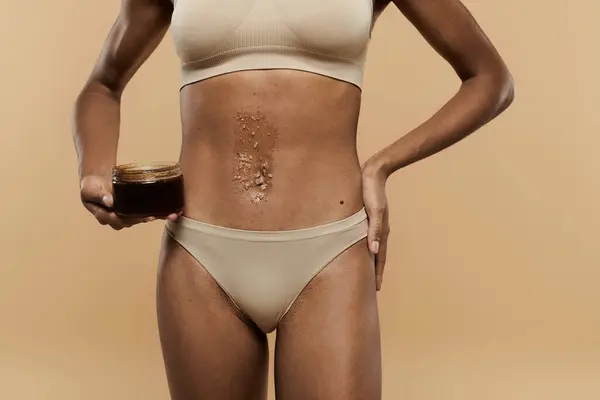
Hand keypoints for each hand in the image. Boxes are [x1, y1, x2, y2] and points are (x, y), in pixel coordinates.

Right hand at [80, 174, 179, 229]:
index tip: (138, 216)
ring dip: (154, 217)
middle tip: (153, 216)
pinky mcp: (134, 209)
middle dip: (143, 219)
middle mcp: (117, 218)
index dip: (128, 219)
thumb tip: (109, 201)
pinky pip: (146, 212)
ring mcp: (126, 214)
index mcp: (104, 216)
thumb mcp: (89, 189)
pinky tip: (171, 212)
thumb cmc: (91, 185)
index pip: (117, 220)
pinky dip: (159, 213)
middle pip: (131, 221)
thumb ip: (98, 195)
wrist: (97, 180)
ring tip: (167, 215)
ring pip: (140, 218)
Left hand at [361, 162, 390, 290]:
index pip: (380, 258)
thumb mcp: (373, 210)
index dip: (377, 274)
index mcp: (381, 231)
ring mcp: (374, 224)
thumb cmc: (371, 190)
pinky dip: (365, 248)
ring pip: (372, 248)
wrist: (373, 172)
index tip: (376, 289)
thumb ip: (373, 229)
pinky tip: (360, 250)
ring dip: (370, 261)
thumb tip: (373, 251)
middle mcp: (379, 230)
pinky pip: (367, 238)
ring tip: (365, 274)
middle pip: (377, 256)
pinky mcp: (368, 218)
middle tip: (371, 288)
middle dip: (375, 272)